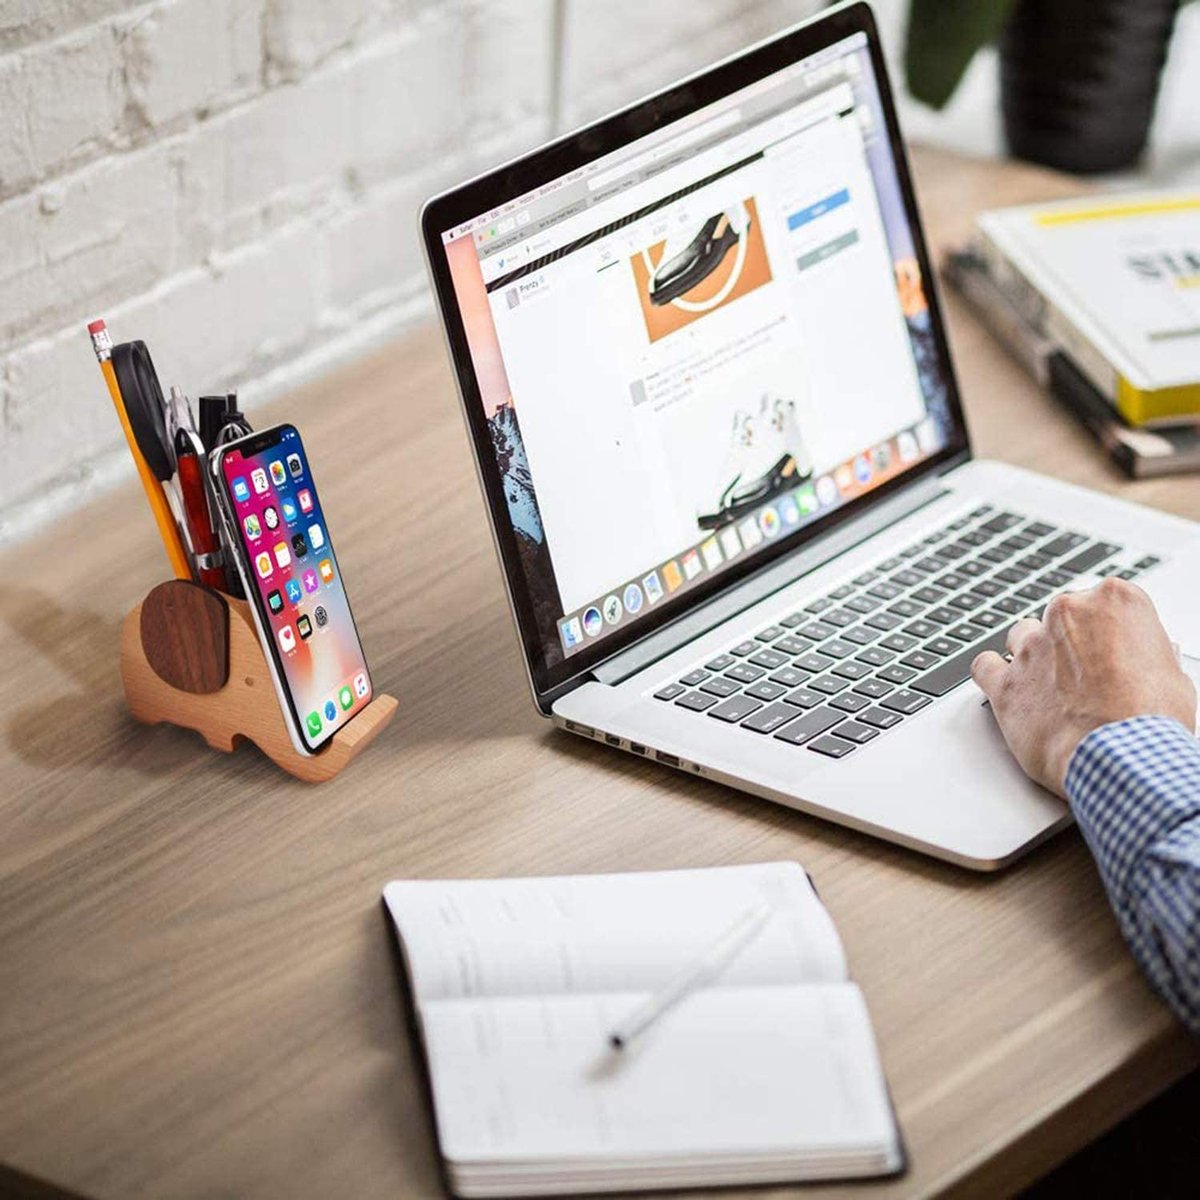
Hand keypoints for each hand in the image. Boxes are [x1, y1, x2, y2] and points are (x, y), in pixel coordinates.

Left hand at [970, 578, 1196, 794]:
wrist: (1120, 756)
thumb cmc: (1152, 719)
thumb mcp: (1174, 676)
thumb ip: (1150, 654)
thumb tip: (1150, 652)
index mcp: (1114, 601)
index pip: (1103, 603)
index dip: (1107, 632)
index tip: (1112, 652)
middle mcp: (1067, 614)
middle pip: (1061, 618)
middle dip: (1071, 643)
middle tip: (1087, 678)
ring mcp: (1031, 646)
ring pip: (1021, 636)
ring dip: (1033, 656)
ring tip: (1052, 687)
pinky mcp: (1005, 681)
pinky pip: (984, 666)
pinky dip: (993, 675)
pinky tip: (1009, 688)